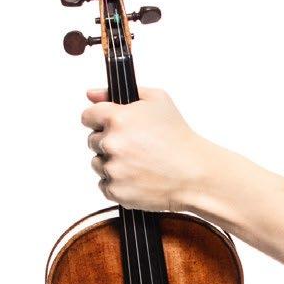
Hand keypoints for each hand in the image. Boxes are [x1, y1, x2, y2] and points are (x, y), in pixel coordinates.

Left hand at [81, 86, 208, 212]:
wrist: (196, 174)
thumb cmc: (179, 138)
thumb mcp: (158, 100)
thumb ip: (118, 93)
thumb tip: (92, 94)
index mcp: (118, 118)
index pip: (88, 116)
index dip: (100, 119)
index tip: (111, 125)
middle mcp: (112, 143)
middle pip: (93, 140)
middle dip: (110, 141)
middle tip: (136, 146)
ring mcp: (113, 169)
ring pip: (97, 163)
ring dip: (112, 162)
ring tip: (140, 162)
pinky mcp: (116, 191)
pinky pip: (105, 185)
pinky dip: (118, 183)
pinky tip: (139, 177)